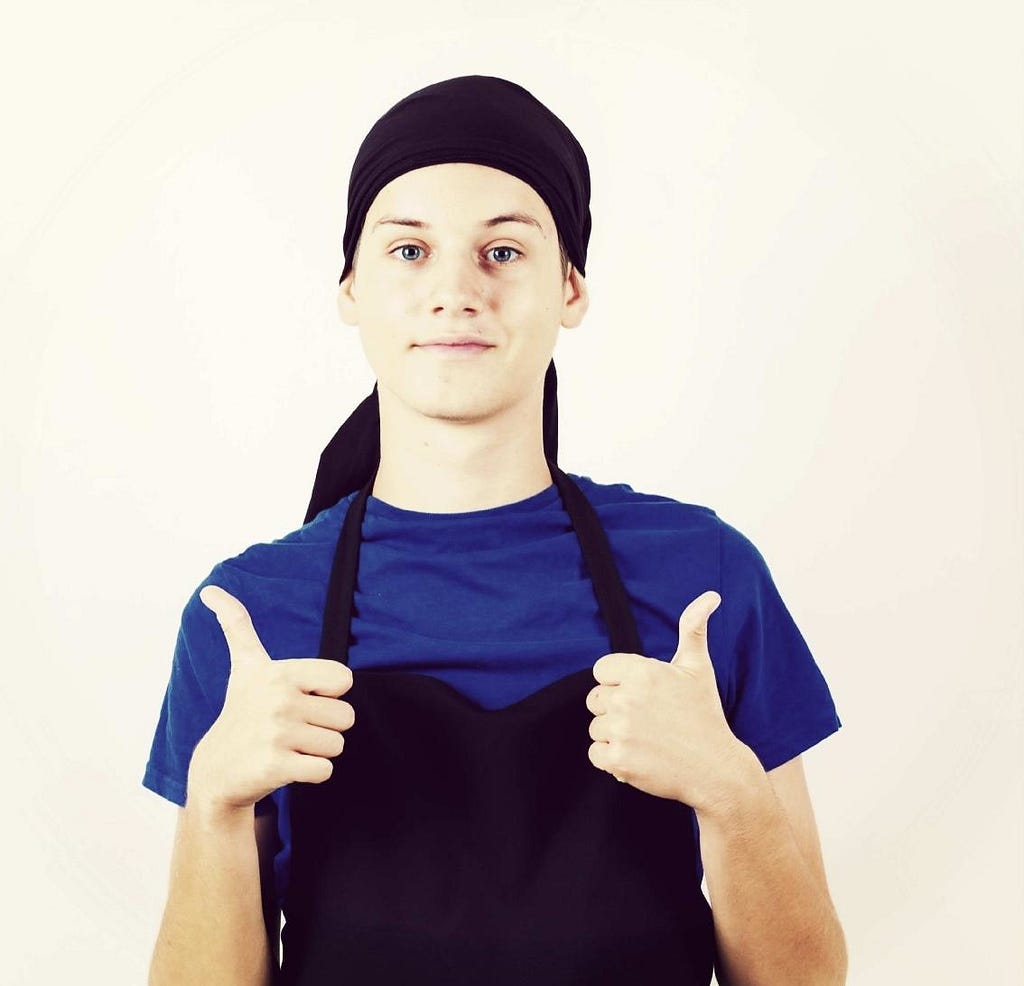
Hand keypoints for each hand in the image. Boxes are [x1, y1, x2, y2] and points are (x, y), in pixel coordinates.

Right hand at [187, 585, 355, 811]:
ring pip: (337, 745)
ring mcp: (277, 734)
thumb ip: (236, 624)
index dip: (328, 693)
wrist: (217, 769)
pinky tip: (286, 766)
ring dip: (317, 751)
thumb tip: (210, 589)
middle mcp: (279, 699)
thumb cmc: (242, 711)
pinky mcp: (276, 766)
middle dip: (324, 727)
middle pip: (345, 717)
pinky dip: (312, 773)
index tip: (300, 697)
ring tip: (288, 746)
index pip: (344, 680)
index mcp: (280, 672)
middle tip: (292, 729)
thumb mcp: (245, 665)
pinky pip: (325, 770)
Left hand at [586, 590, 749, 809]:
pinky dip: (612, 759)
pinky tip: (639, 757)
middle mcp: (627, 698)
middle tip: (647, 721)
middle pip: (596, 700)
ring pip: (596, 728)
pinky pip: (596, 754)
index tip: (642, 696)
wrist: (717, 770)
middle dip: (616, 710)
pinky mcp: (618, 760)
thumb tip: (710, 596)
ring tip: (646, 740)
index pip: (601, 671)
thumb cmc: (705, 715)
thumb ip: (692, 629)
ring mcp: (621, 730)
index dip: (619, 683)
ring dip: (615, 736)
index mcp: (641, 672)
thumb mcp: (699, 668)